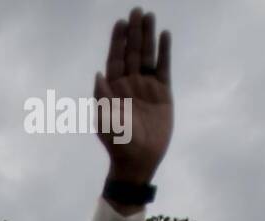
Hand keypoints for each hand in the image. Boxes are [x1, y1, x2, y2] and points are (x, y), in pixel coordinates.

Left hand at [94, 8, 172, 183]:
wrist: (137, 161)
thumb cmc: (117, 144)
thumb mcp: (106, 122)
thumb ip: (102, 98)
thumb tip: (98, 74)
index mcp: (114, 89)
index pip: (115, 59)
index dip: (117, 41)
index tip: (120, 23)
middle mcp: (129, 84)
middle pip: (132, 52)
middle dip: (133, 32)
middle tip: (136, 10)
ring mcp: (146, 87)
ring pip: (148, 56)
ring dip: (149, 36)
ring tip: (150, 16)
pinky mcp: (162, 93)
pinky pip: (163, 67)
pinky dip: (164, 52)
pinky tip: (165, 36)